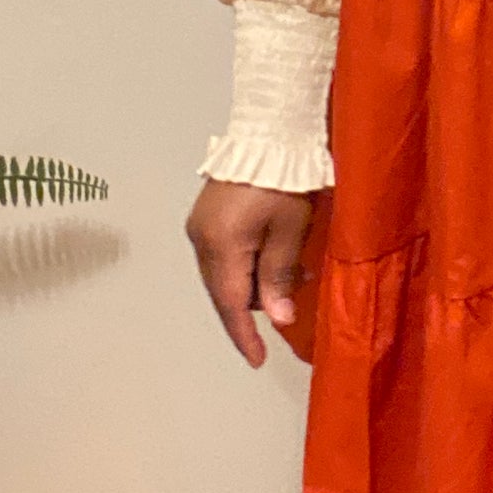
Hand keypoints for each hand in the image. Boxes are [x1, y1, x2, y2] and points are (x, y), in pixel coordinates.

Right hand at [185, 180, 313, 366]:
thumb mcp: (289, 230)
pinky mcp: (207, 215)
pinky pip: (224, 254)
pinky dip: (247, 265)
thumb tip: (278, 319)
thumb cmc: (285, 181)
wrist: (269, 132)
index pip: (230, 303)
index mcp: (220, 246)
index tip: (257, 360)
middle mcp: (201, 239)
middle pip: (224, 290)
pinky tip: (274, 259)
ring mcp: (200, 226)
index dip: (245, 335)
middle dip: (254, 306)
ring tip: (292, 278)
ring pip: (225, 273)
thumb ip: (279, 276)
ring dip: (253, 283)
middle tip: (289, 308)